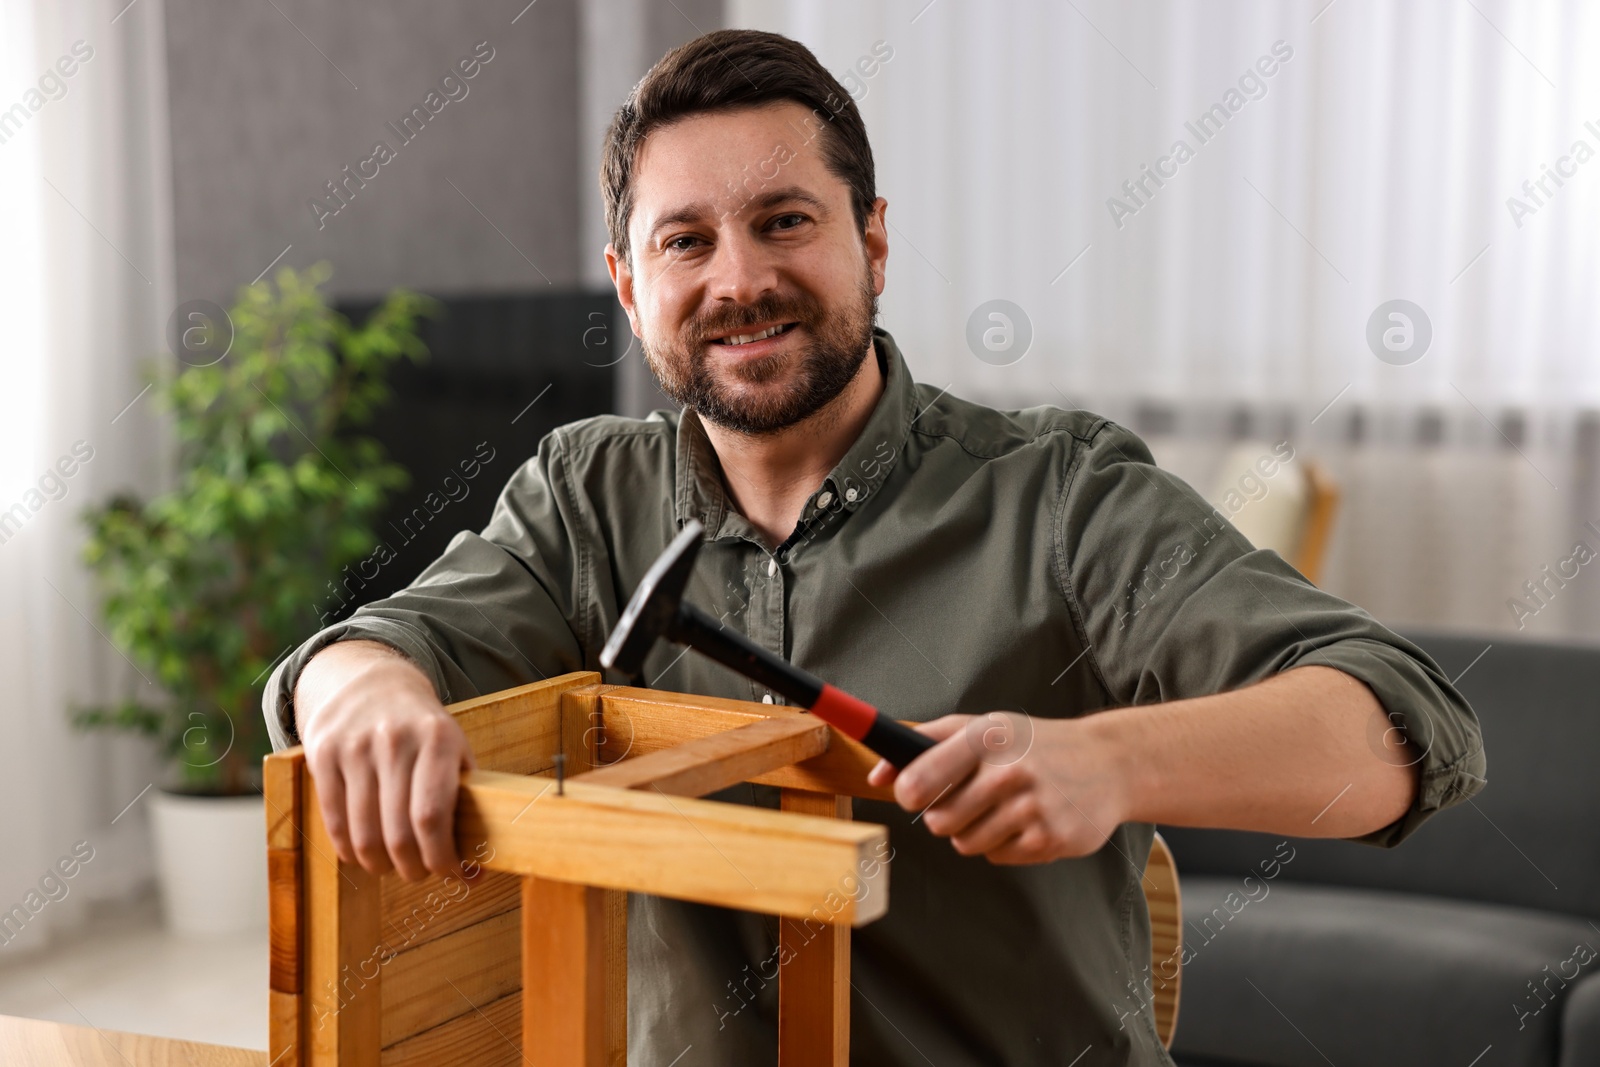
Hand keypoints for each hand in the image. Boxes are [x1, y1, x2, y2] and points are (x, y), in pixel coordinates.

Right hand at [296, 641, 476, 881]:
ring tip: (391, 866)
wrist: (370, 681)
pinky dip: (349, 849)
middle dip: (412, 868)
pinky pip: (334, 820)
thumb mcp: (453, 746)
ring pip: (364, 834)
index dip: (441, 857)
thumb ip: (464, 799)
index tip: (450, 873)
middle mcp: (396, 740)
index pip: (433, 816)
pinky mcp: (323, 753)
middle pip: (398, 833)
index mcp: (438, 739)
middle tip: (419, 873)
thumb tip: (477, 869)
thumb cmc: (421, 728)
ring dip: (380, 865)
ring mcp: (355, 746)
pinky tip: (362, 854)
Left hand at [864, 713, 1129, 864]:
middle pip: (939, 821)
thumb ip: (925, 744)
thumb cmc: (1032, 743)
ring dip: (974, 832)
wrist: (1108, 763)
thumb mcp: (983, 727)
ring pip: (966, 843)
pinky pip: (998, 857)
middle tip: (968, 800)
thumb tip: (875, 775)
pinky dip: (1004, 844)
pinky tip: (1026, 820)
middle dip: (945, 815)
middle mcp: (1009, 771)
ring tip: (1001, 807)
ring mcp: (1032, 807)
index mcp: (986, 737)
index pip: (920, 779)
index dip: (908, 793)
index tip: (913, 794)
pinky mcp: (1050, 839)